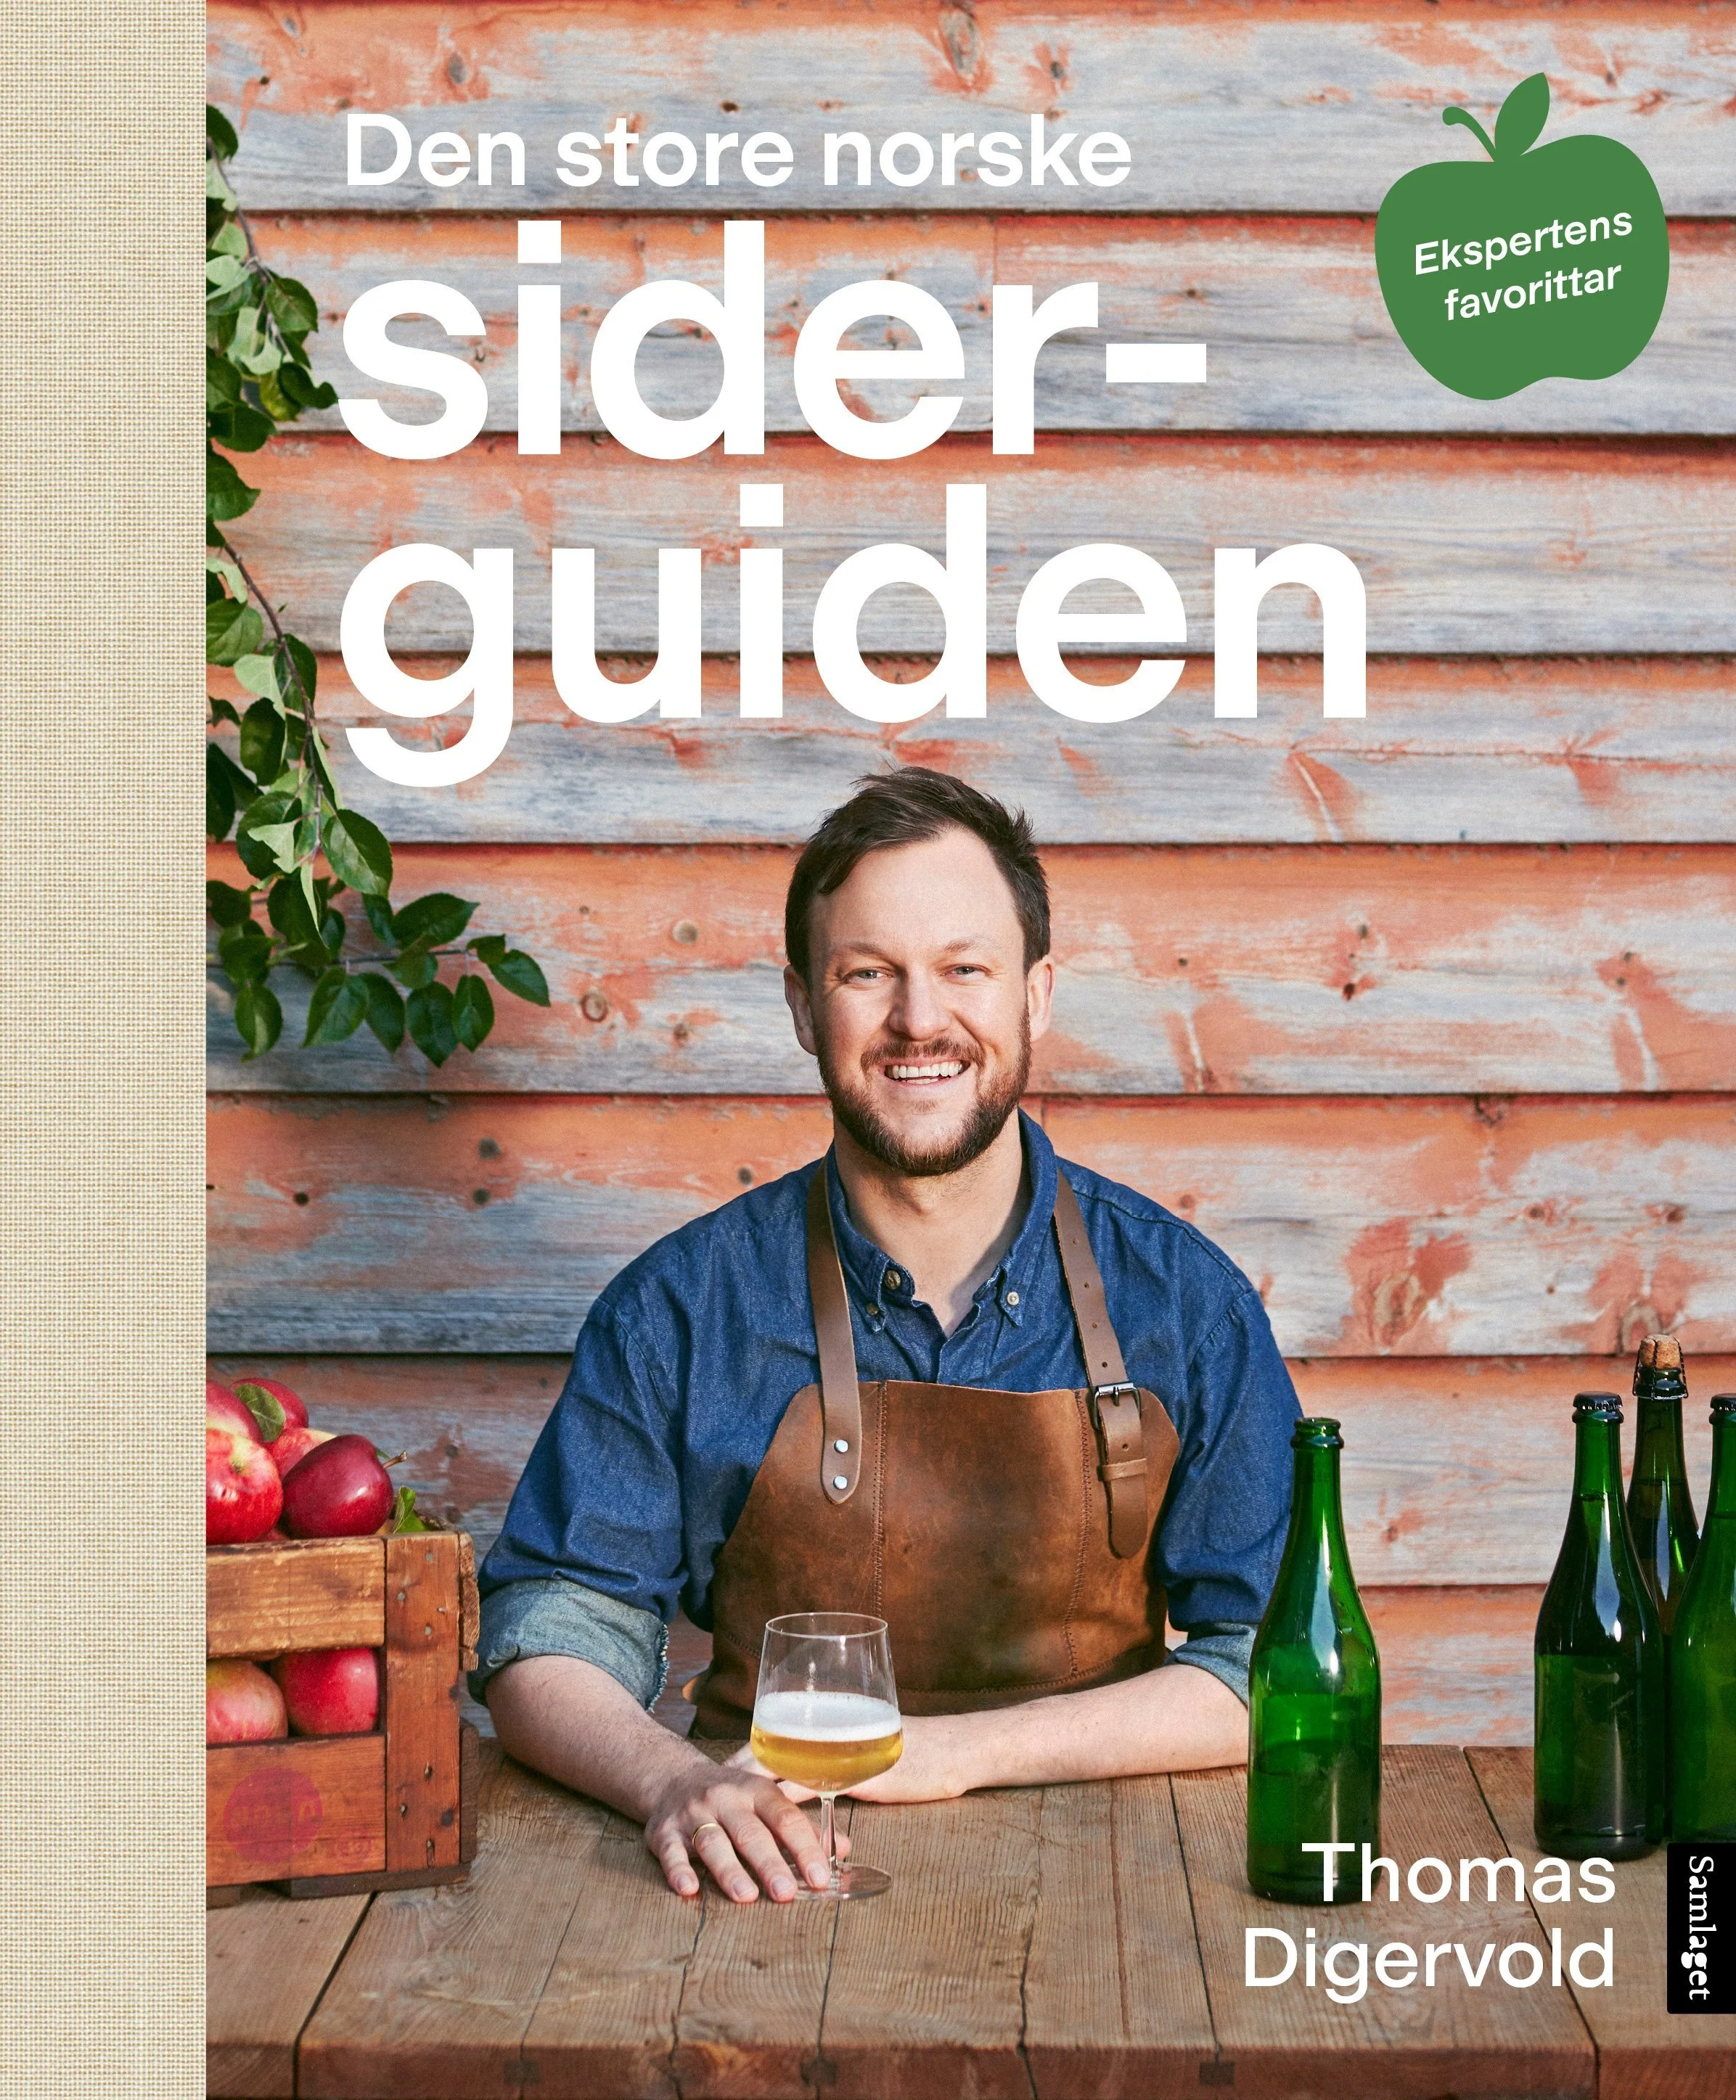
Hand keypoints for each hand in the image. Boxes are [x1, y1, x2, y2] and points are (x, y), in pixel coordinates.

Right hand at [643, 1759, 849, 1903]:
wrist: (674, 1777)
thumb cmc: (732, 1797)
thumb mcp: (766, 1802)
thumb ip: (803, 1827)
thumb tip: (847, 1849)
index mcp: (757, 1791)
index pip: (785, 1818)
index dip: (804, 1847)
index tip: (820, 1877)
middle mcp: (726, 1799)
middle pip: (750, 1833)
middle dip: (769, 1863)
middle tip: (785, 1892)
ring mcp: (694, 1814)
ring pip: (713, 1841)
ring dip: (728, 1869)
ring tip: (745, 1895)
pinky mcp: (664, 1831)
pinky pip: (670, 1851)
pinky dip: (678, 1870)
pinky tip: (688, 1889)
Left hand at [724, 1714, 974, 1804]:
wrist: (959, 1750)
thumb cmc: (923, 1748)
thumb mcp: (879, 1743)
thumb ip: (850, 1753)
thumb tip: (828, 1766)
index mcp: (834, 1722)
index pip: (780, 1732)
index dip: (748, 1750)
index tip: (720, 1766)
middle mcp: (831, 1735)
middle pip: (772, 1748)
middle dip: (739, 1768)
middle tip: (708, 1788)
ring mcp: (840, 1755)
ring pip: (785, 1771)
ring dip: (755, 1791)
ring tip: (724, 1806)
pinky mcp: (854, 1779)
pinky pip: (814, 1796)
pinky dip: (789, 1812)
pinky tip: (771, 1827)